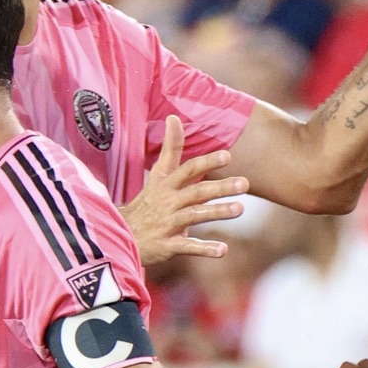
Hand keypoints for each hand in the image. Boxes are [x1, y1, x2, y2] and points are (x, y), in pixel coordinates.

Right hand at [119, 115, 247, 264]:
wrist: (122, 234)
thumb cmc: (147, 203)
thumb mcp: (157, 175)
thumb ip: (170, 149)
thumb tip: (174, 117)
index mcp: (166, 184)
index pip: (188, 169)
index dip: (206, 162)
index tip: (227, 156)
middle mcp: (168, 202)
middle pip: (196, 192)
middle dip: (220, 187)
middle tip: (245, 183)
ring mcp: (167, 224)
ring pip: (194, 216)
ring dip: (217, 212)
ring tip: (239, 209)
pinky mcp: (167, 245)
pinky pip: (188, 247)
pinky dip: (205, 249)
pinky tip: (223, 250)